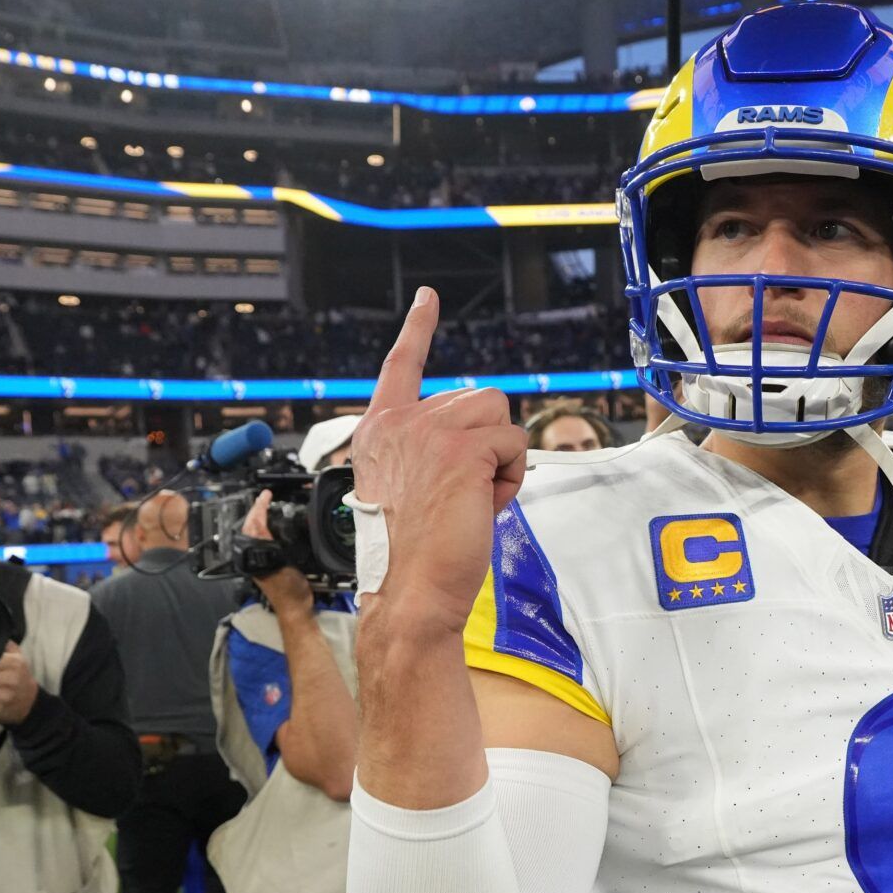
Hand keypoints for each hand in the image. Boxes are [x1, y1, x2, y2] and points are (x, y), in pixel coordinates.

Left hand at [242, 490, 313, 619]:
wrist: (295, 608)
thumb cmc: (289, 591)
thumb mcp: (281, 564)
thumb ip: (269, 546)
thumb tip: (260, 526)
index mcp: (254, 556)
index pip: (253, 526)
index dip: (258, 508)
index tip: (266, 495)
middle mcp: (253, 556)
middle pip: (250, 527)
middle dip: (256, 510)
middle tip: (266, 497)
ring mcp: (260, 559)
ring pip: (254, 533)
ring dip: (259, 517)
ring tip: (267, 506)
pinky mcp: (268, 562)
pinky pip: (263, 539)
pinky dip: (266, 528)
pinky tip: (272, 524)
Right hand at [352, 288, 527, 621]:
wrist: (408, 593)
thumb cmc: (411, 555)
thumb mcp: (407, 488)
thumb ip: (428, 451)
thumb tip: (478, 439)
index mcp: (379, 431)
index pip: (400, 365)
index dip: (419, 328)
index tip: (428, 298)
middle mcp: (400, 423)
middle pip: (476, 399)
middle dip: (485, 444)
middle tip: (462, 494)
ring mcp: (429, 431)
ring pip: (498, 416)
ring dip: (500, 458)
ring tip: (473, 499)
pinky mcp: (463, 449)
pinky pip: (514, 443)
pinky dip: (511, 477)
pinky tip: (484, 506)